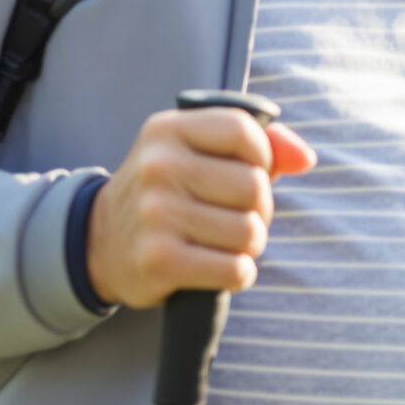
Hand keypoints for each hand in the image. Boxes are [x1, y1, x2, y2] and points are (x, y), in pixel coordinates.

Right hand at [87, 106, 316, 309]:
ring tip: (225, 244)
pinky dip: (238, 273)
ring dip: (249, 246)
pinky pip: (234, 269)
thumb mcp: (197, 153)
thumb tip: (306, 158)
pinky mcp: (158, 259)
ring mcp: (155, 213)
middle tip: (236, 218)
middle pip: (255, 186)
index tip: (248, 173)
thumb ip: (261, 145)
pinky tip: (217, 268)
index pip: (245, 131)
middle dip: (259, 209)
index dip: (262, 157)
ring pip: (249, 231)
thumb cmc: (167, 193)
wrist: (98, 244)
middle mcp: (158, 166)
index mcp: (168, 130)